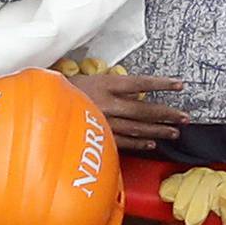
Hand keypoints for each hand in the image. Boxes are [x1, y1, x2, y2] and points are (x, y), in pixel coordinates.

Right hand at [61, 60, 188, 151]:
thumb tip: (138, 93)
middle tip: (184, 117)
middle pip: (143, 109)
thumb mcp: (90, 80)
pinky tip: (152, 144)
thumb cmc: (66, 90)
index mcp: (106, 84)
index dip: (161, 84)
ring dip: (157, 130)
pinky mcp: (97, 136)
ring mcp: (103, 121)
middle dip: (166, 113)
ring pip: (136, 128)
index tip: (179, 85)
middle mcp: (107, 103)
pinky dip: (138, 144)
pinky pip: (122, 142)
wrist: (41, 106)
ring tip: (174, 132)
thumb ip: (114, 87)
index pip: (140, 83)